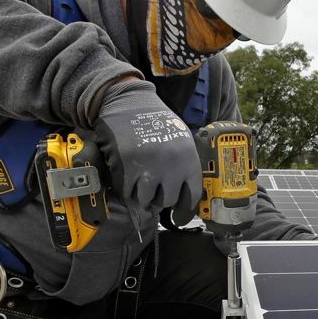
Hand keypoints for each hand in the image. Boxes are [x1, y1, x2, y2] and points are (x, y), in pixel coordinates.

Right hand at [94, 80, 200, 220]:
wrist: (129, 101)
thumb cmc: (156, 121)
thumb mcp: (181, 139)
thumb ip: (184, 164)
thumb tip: (184, 195)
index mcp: (188, 158)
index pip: (192, 195)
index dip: (185, 210)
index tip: (179, 217)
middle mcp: (171, 164)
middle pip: (167, 200)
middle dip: (160, 198)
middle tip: (153, 189)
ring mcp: (149, 166)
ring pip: (146, 200)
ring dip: (141, 195)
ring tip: (140, 181)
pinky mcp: (127, 167)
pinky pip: (127, 192)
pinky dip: (126, 188)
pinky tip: (127, 175)